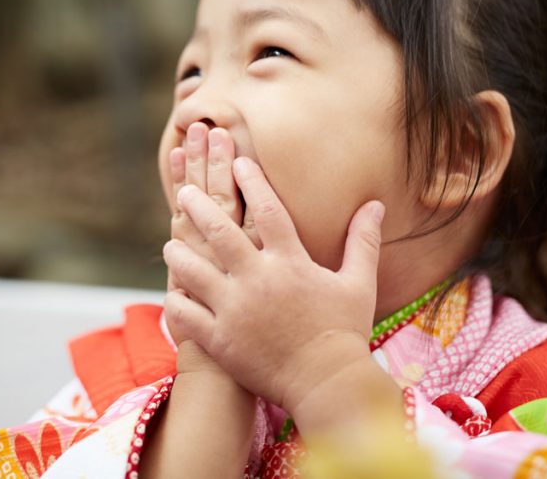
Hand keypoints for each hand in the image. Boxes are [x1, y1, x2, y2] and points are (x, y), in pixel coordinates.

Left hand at [162, 156, 384, 413]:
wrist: (327, 385)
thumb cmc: (345, 333)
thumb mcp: (359, 283)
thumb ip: (362, 241)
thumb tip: (375, 204)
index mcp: (291, 262)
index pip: (267, 209)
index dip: (251, 181)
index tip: (238, 162)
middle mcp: (258, 280)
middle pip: (219, 232)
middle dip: (199, 207)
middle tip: (185, 191)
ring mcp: (234, 309)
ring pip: (192, 270)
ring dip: (178, 253)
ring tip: (171, 242)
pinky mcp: (220, 339)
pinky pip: (186, 313)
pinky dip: (176, 300)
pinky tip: (172, 292)